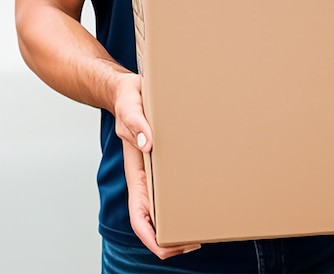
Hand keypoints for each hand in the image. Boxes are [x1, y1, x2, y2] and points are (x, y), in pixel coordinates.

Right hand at [115, 73, 200, 257]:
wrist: (130, 89)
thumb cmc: (127, 100)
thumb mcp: (128, 106)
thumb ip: (135, 122)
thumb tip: (148, 143)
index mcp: (135, 170)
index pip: (138, 215)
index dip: (151, 236)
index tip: (170, 245)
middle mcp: (147, 174)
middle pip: (155, 218)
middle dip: (171, 237)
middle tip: (197, 240)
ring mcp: (157, 168)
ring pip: (167, 204)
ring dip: (182, 219)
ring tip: (206, 225)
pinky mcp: (168, 157)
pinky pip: (176, 182)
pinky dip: (188, 194)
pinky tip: (205, 192)